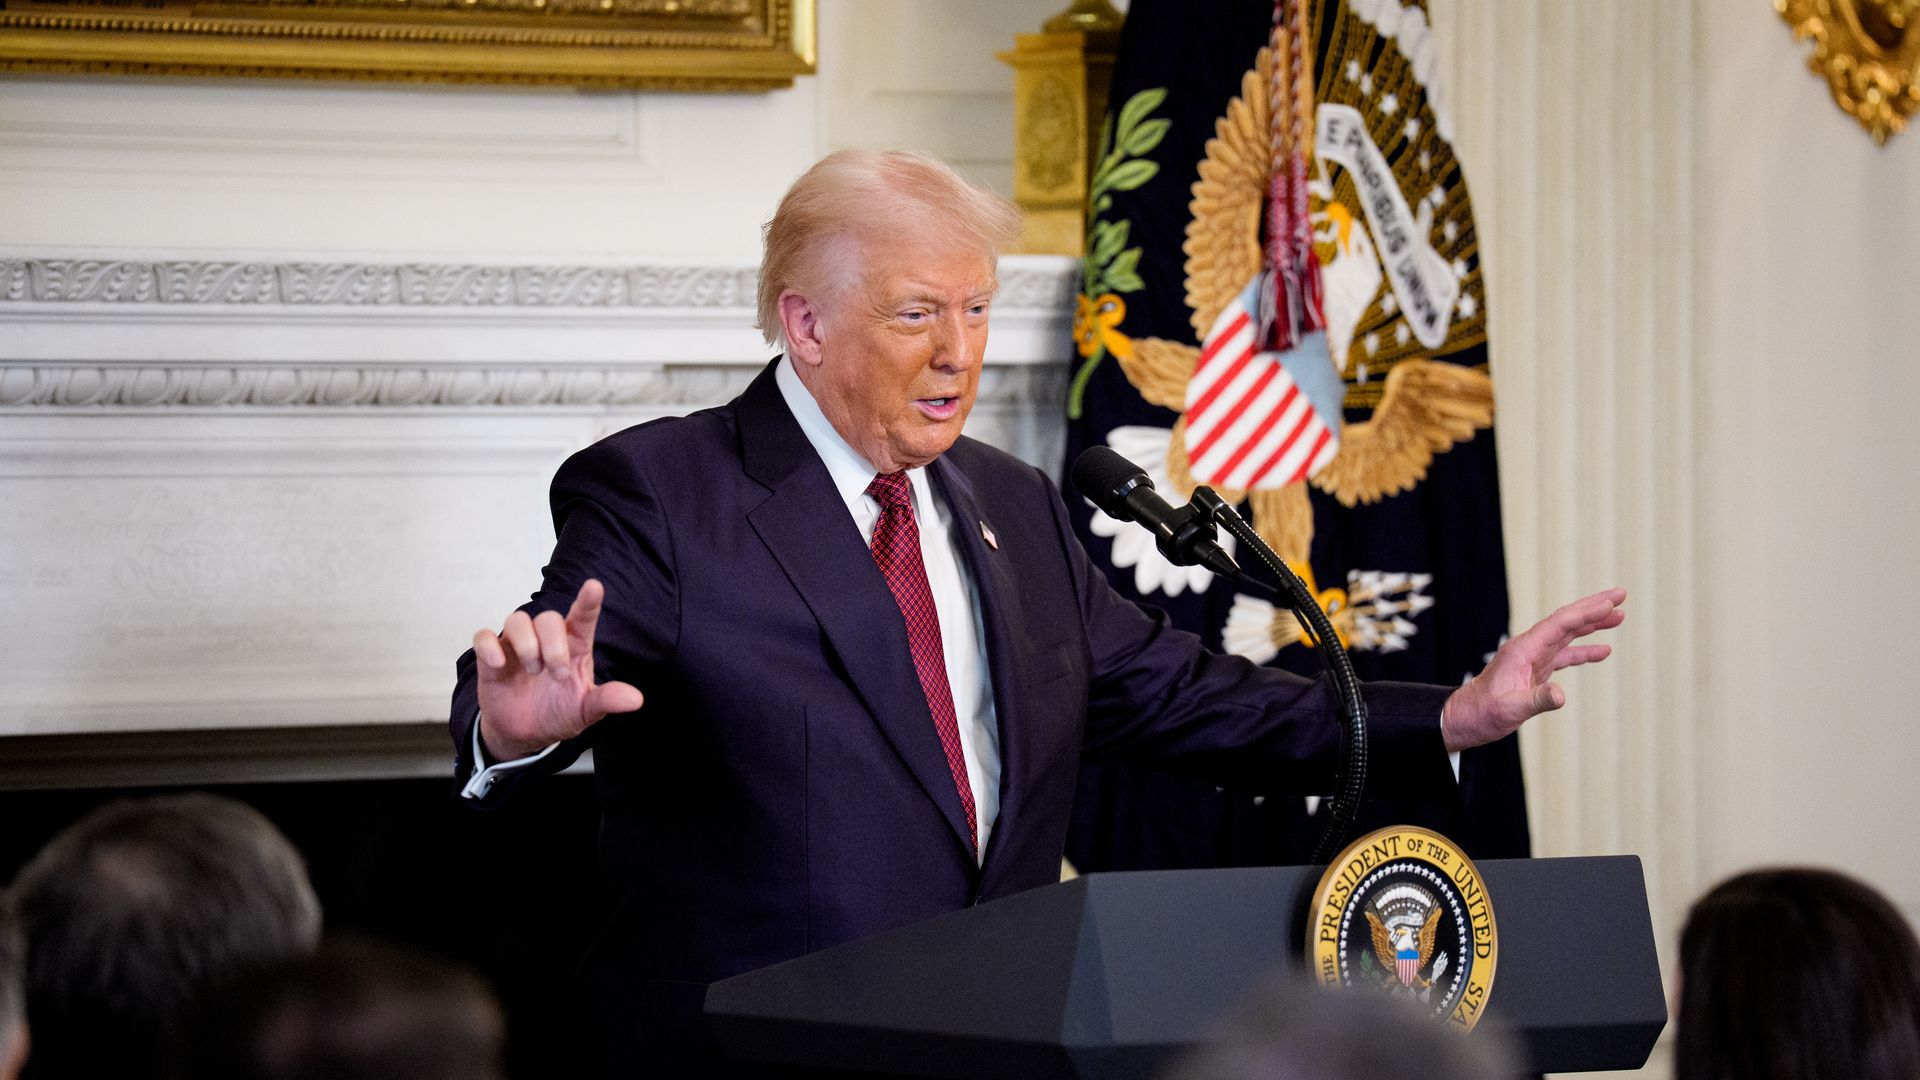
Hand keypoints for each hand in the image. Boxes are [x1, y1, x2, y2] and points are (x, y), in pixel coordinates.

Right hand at [471, 578, 643, 760]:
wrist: (524, 734)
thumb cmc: (558, 712)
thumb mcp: (585, 711)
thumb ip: (606, 700)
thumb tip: (636, 700)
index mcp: (574, 647)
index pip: (582, 617)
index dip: (587, 601)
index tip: (594, 587)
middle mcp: (546, 640)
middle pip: (548, 618)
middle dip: (553, 645)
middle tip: (557, 674)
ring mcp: (517, 646)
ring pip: (517, 620)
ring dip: (526, 644)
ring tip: (533, 670)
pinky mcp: (491, 657)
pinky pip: (483, 637)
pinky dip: (489, 646)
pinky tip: (498, 664)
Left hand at [1440, 587, 1625, 752]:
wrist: (1466, 719)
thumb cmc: (1483, 712)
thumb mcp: (1509, 709)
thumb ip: (1536, 701)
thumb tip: (1561, 696)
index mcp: (1523, 650)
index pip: (1559, 624)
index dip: (1585, 613)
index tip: (1610, 602)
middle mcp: (1529, 648)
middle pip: (1566, 621)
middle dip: (1594, 607)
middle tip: (1621, 594)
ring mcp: (1533, 658)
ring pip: (1567, 634)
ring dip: (1592, 624)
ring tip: (1619, 615)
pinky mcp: (1536, 670)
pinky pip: (1565, 655)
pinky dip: (1584, 650)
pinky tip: (1603, 650)